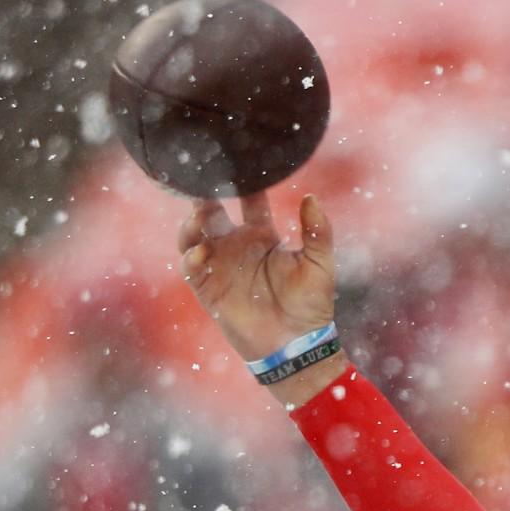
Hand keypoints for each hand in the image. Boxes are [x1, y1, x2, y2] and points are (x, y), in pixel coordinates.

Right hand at [177, 193, 346, 404]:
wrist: (296, 345)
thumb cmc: (311, 305)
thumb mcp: (319, 264)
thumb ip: (317, 231)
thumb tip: (312, 197)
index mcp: (262, 236)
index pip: (249, 200)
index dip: (244, 183)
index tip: (240, 165)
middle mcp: (237, 245)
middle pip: (212, 210)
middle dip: (206, 195)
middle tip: (206, 183)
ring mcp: (219, 265)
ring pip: (193, 234)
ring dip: (193, 222)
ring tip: (200, 215)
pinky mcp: (208, 288)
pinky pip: (190, 267)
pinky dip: (191, 257)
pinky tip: (202, 251)